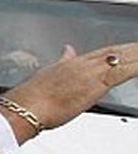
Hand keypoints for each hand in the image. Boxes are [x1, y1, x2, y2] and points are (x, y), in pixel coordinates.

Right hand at [1, 43, 137, 141]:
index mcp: (72, 62)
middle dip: (132, 49)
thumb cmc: (34, 97)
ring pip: (122, 58)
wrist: (27, 106)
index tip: (130, 47)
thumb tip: (66, 51)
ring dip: (136, 54)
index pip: (102, 52)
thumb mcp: (49, 74)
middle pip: (114, 52)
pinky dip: (136, 66)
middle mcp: (84, 63)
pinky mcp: (98, 83)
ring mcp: (91, 72)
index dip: (118, 49)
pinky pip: (124, 72)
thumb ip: (62, 62)